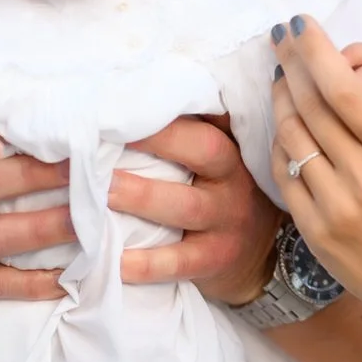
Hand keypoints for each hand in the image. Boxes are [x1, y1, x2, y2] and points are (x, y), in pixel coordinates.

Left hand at [109, 113, 278, 303]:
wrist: (261, 255)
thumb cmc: (221, 196)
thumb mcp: (220, 163)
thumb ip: (190, 135)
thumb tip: (138, 99)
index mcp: (229, 151)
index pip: (204, 120)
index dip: (167, 114)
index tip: (125, 107)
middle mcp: (232, 181)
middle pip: (203, 151)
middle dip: (155, 141)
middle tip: (104, 140)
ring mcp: (226, 223)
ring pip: (186, 206)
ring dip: (141, 197)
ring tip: (101, 191)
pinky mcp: (213, 261)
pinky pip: (178, 262)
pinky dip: (145, 263)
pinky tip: (113, 258)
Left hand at [269, 19, 361, 332]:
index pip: (347, 91)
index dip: (318, 52)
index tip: (301, 24)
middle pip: (312, 108)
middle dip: (292, 63)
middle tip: (281, 37)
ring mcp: (334, 207)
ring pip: (293, 138)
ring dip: (282, 100)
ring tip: (283, 76)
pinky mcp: (314, 231)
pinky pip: (286, 175)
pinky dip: (282, 144)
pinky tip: (286, 125)